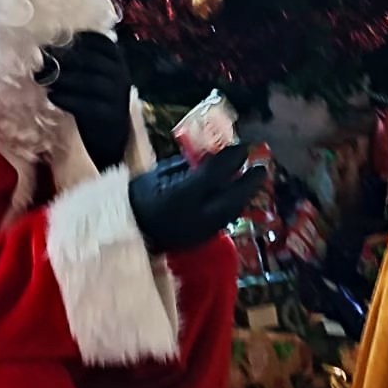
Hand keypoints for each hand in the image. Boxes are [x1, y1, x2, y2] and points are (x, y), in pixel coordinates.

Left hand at [40, 30, 132, 168]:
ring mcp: (117, 96)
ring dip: (63, 78)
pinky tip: (53, 97)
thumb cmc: (93, 99)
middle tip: (42, 60)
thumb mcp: (91, 76)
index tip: (54, 40)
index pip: (101, 41)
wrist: (109, 136)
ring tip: (43, 79)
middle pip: (92, 60)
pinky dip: (67, 99)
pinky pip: (86, 104)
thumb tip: (44, 48)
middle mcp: (120, 75)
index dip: (78, 38)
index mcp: (117, 61)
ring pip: (90, 81)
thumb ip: (77, 63)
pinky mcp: (108, 115)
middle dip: (64, 58)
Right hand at [127, 149, 265, 254]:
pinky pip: (223, 222)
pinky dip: (233, 207)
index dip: (231, 159)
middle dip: (249, 181)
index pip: (213, 174)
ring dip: (244, 195)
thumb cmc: (139, 196)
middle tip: (261, 167)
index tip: (243, 147)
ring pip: (232, 212)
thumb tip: (212, 154)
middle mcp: (194, 215)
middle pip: (231, 197)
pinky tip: (236, 198)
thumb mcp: (160, 173)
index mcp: (179, 195)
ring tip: (252, 181)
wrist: (126, 230)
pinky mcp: (200, 241)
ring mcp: (199, 231)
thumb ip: (188, 165)